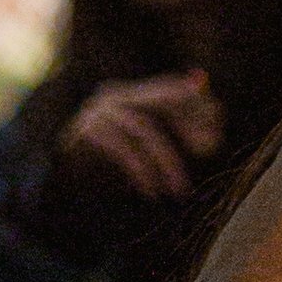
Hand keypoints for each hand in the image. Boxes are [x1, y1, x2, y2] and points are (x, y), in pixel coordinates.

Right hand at [60, 72, 222, 201]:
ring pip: (144, 127)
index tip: (216, 131)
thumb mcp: (153, 153)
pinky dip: (140, 170)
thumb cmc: (114, 172)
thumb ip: (183, 137)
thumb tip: (213, 123)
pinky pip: (120, 147)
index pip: (172, 90)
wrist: (64, 192)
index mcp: (134, 96)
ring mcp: (97, 112)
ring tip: (179, 190)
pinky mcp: (84, 133)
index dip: (197, 106)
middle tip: (209, 153)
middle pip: (162, 102)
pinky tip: (151, 191)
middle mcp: (115, 97)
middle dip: (188, 127)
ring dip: (166, 161)